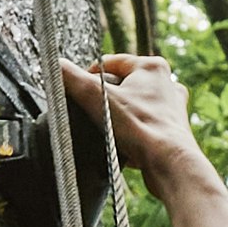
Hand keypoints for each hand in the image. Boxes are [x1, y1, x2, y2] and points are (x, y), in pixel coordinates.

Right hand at [63, 51, 227, 226]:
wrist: (169, 164)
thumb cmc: (139, 128)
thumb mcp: (95, 97)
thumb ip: (70, 78)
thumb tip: (54, 65)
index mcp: (151, 67)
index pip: (110, 63)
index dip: (89, 77)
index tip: (79, 94)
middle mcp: (167, 83)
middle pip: (123, 85)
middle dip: (106, 98)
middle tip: (95, 114)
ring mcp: (173, 107)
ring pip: (134, 106)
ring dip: (120, 116)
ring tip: (109, 130)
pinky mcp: (173, 130)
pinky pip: (144, 126)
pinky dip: (132, 133)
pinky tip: (124, 143)